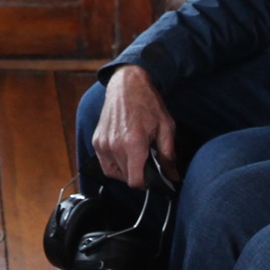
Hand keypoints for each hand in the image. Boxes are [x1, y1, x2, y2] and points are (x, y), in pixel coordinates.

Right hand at [91, 66, 178, 188]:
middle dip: (138, 175)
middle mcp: (115, 146)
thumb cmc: (148, 104)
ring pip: (114, 172)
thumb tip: (173, 176)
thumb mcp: (166, 128)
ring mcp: (103, 144)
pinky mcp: (97, 141)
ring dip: (125, 170)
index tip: (152, 179)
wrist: (127, 85)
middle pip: (126, 177)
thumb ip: (168, 155)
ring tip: (136, 158)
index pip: (135, 181)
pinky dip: (114, 163)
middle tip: (147, 163)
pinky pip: (105, 163)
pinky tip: (124, 153)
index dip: (146, 185)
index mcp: (133, 144)